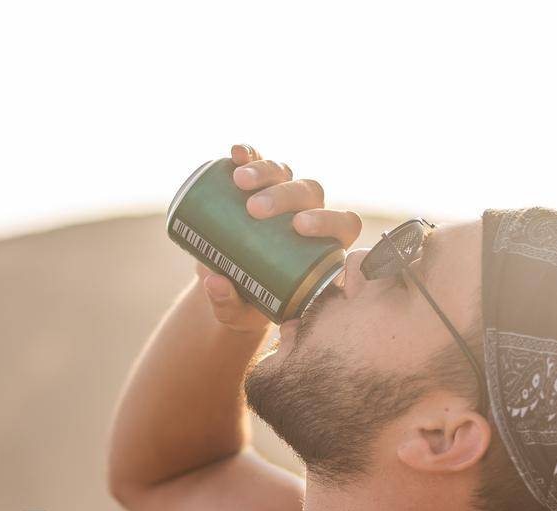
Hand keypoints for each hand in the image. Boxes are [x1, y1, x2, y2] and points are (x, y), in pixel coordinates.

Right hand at [196, 143, 362, 332]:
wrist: (227, 282)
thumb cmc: (247, 302)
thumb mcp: (239, 311)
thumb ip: (229, 303)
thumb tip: (214, 283)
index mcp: (320, 246)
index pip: (342, 225)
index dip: (329, 221)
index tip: (299, 228)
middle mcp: (306, 213)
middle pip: (309, 193)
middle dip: (285, 196)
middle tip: (255, 209)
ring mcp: (281, 194)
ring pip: (284, 173)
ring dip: (265, 171)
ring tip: (239, 182)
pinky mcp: (255, 183)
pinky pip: (257, 160)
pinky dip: (249, 154)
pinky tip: (236, 153)